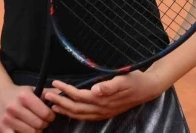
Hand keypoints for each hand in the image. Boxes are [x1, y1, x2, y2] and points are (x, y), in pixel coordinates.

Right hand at [0, 84, 56, 132]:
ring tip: (35, 125)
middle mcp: (15, 108)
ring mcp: (8, 119)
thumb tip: (63, 93)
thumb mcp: (32, 89)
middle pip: (39, 125)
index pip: (45, 113)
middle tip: (43, 122)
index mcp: (24, 97)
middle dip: (44, 124)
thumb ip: (48, 93)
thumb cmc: (18, 92)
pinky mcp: (2, 128)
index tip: (50, 116)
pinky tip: (25, 130)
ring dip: (36, 131)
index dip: (51, 116)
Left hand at [45, 71, 163, 121]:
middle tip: (46, 95)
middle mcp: (102, 109)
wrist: (148, 89)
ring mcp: (103, 113)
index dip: (66, 90)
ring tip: (53, 105)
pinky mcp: (105, 113)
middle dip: (60, 102)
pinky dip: (75, 114)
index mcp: (103, 99)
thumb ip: (109, 86)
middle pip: (76, 108)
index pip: (79, 96)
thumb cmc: (135, 80)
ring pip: (79, 114)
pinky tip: (69, 111)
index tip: (55, 83)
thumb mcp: (124, 79)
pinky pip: (86, 116)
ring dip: (65, 110)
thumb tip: (95, 90)